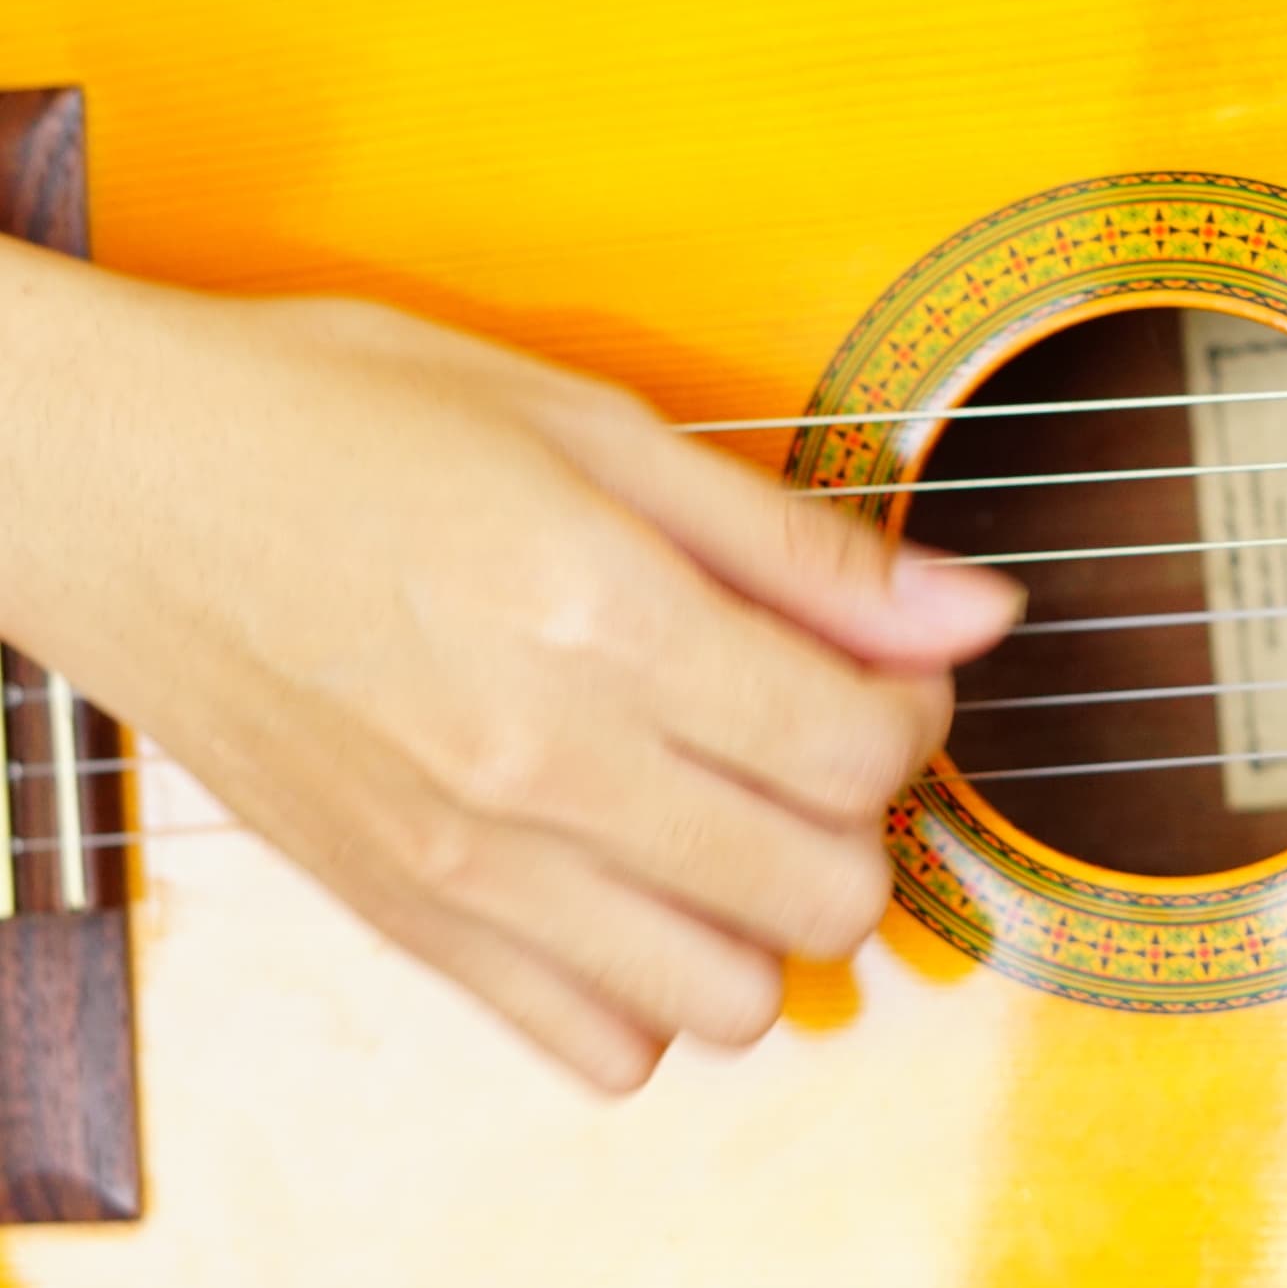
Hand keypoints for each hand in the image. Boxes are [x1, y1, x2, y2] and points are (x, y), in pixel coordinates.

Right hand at [0, 241, 1020, 1090]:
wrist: (120, 487)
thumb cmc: (342, 422)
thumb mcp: (595, 427)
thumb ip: (798, 541)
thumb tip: (979, 609)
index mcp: (604, 619)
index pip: (862, 748)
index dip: (916, 706)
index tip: (884, 665)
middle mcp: (542, 768)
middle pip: (828, 893)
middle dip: (865, 817)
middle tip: (816, 735)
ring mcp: (469, 868)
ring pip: (733, 1002)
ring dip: (771, 918)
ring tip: (731, 816)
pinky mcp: (408, 926)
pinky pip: (596, 1050)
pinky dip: (653, 993)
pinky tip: (637, 885)